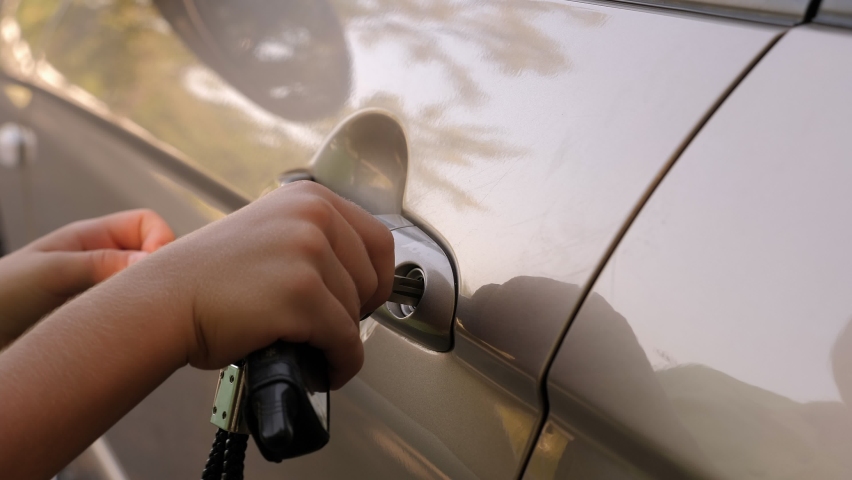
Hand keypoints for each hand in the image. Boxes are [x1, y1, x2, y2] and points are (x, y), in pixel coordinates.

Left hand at [0, 209, 173, 345]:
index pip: (147, 225)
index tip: (156, 268)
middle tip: (153, 300)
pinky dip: (140, 329)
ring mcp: (105, 297)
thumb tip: (153, 262)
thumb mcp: (49, 272)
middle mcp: (103, 265)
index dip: (160, 241)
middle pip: (154, 259)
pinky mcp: (104, 328)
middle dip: (161, 276)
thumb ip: (101, 264)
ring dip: (148, 306)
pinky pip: (135, 322)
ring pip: (148, 294)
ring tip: (136, 323)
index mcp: (92, 238)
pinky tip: (130, 340)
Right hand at [142, 181, 393, 387]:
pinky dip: (340, 364)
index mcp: (310, 197)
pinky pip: (344, 341)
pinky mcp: (301, 294)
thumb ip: (315, 240)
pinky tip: (323, 368)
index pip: (379, 241)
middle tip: (325, 326)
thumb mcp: (272, 232)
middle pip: (372, 279)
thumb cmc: (210, 278)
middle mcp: (313, 216)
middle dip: (354, 311)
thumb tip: (359, 275)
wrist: (165, 302)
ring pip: (356, 313)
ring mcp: (307, 252)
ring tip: (308, 344)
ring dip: (338, 339)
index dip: (375, 280)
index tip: (362, 300)